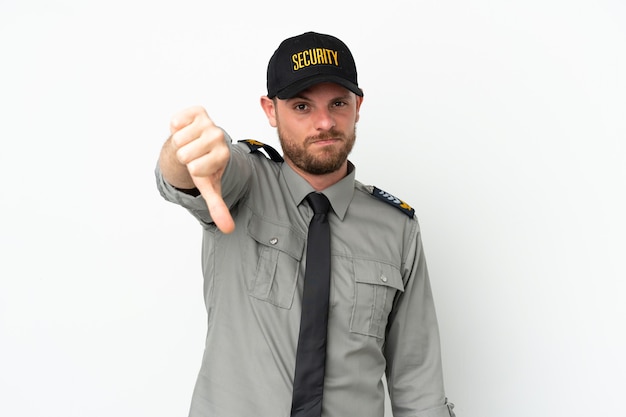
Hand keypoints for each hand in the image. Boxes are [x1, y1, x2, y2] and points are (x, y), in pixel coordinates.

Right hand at [170, 106, 234, 233]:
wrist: (199, 145)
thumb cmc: (203, 166)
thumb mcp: (209, 187)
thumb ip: (218, 207)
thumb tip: (228, 230)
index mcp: (223, 155)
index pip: (195, 168)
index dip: (192, 169)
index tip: (200, 166)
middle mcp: (219, 136)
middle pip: (184, 153)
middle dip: (184, 156)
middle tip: (193, 155)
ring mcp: (209, 122)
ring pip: (178, 138)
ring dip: (179, 142)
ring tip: (189, 143)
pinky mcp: (197, 111)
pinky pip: (175, 121)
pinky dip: (175, 127)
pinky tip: (185, 130)